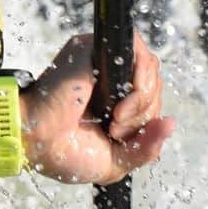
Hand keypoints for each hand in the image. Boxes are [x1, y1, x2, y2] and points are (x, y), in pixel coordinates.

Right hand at [20, 33, 175, 183]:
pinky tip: (118, 107)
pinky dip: (139, 85)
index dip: (148, 119)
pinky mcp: (92, 48)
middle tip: (114, 130)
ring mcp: (101, 60)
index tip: (121, 137)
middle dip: (144, 114)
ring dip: (141, 103)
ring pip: (150, 68)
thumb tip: (172, 124)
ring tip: (114, 122)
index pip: (152, 97)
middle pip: (155, 83)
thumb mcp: (116, 160)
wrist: (35, 142)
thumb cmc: (63, 153)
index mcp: (113, 100)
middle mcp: (109, 78)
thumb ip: (146, 148)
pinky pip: (137, 53)